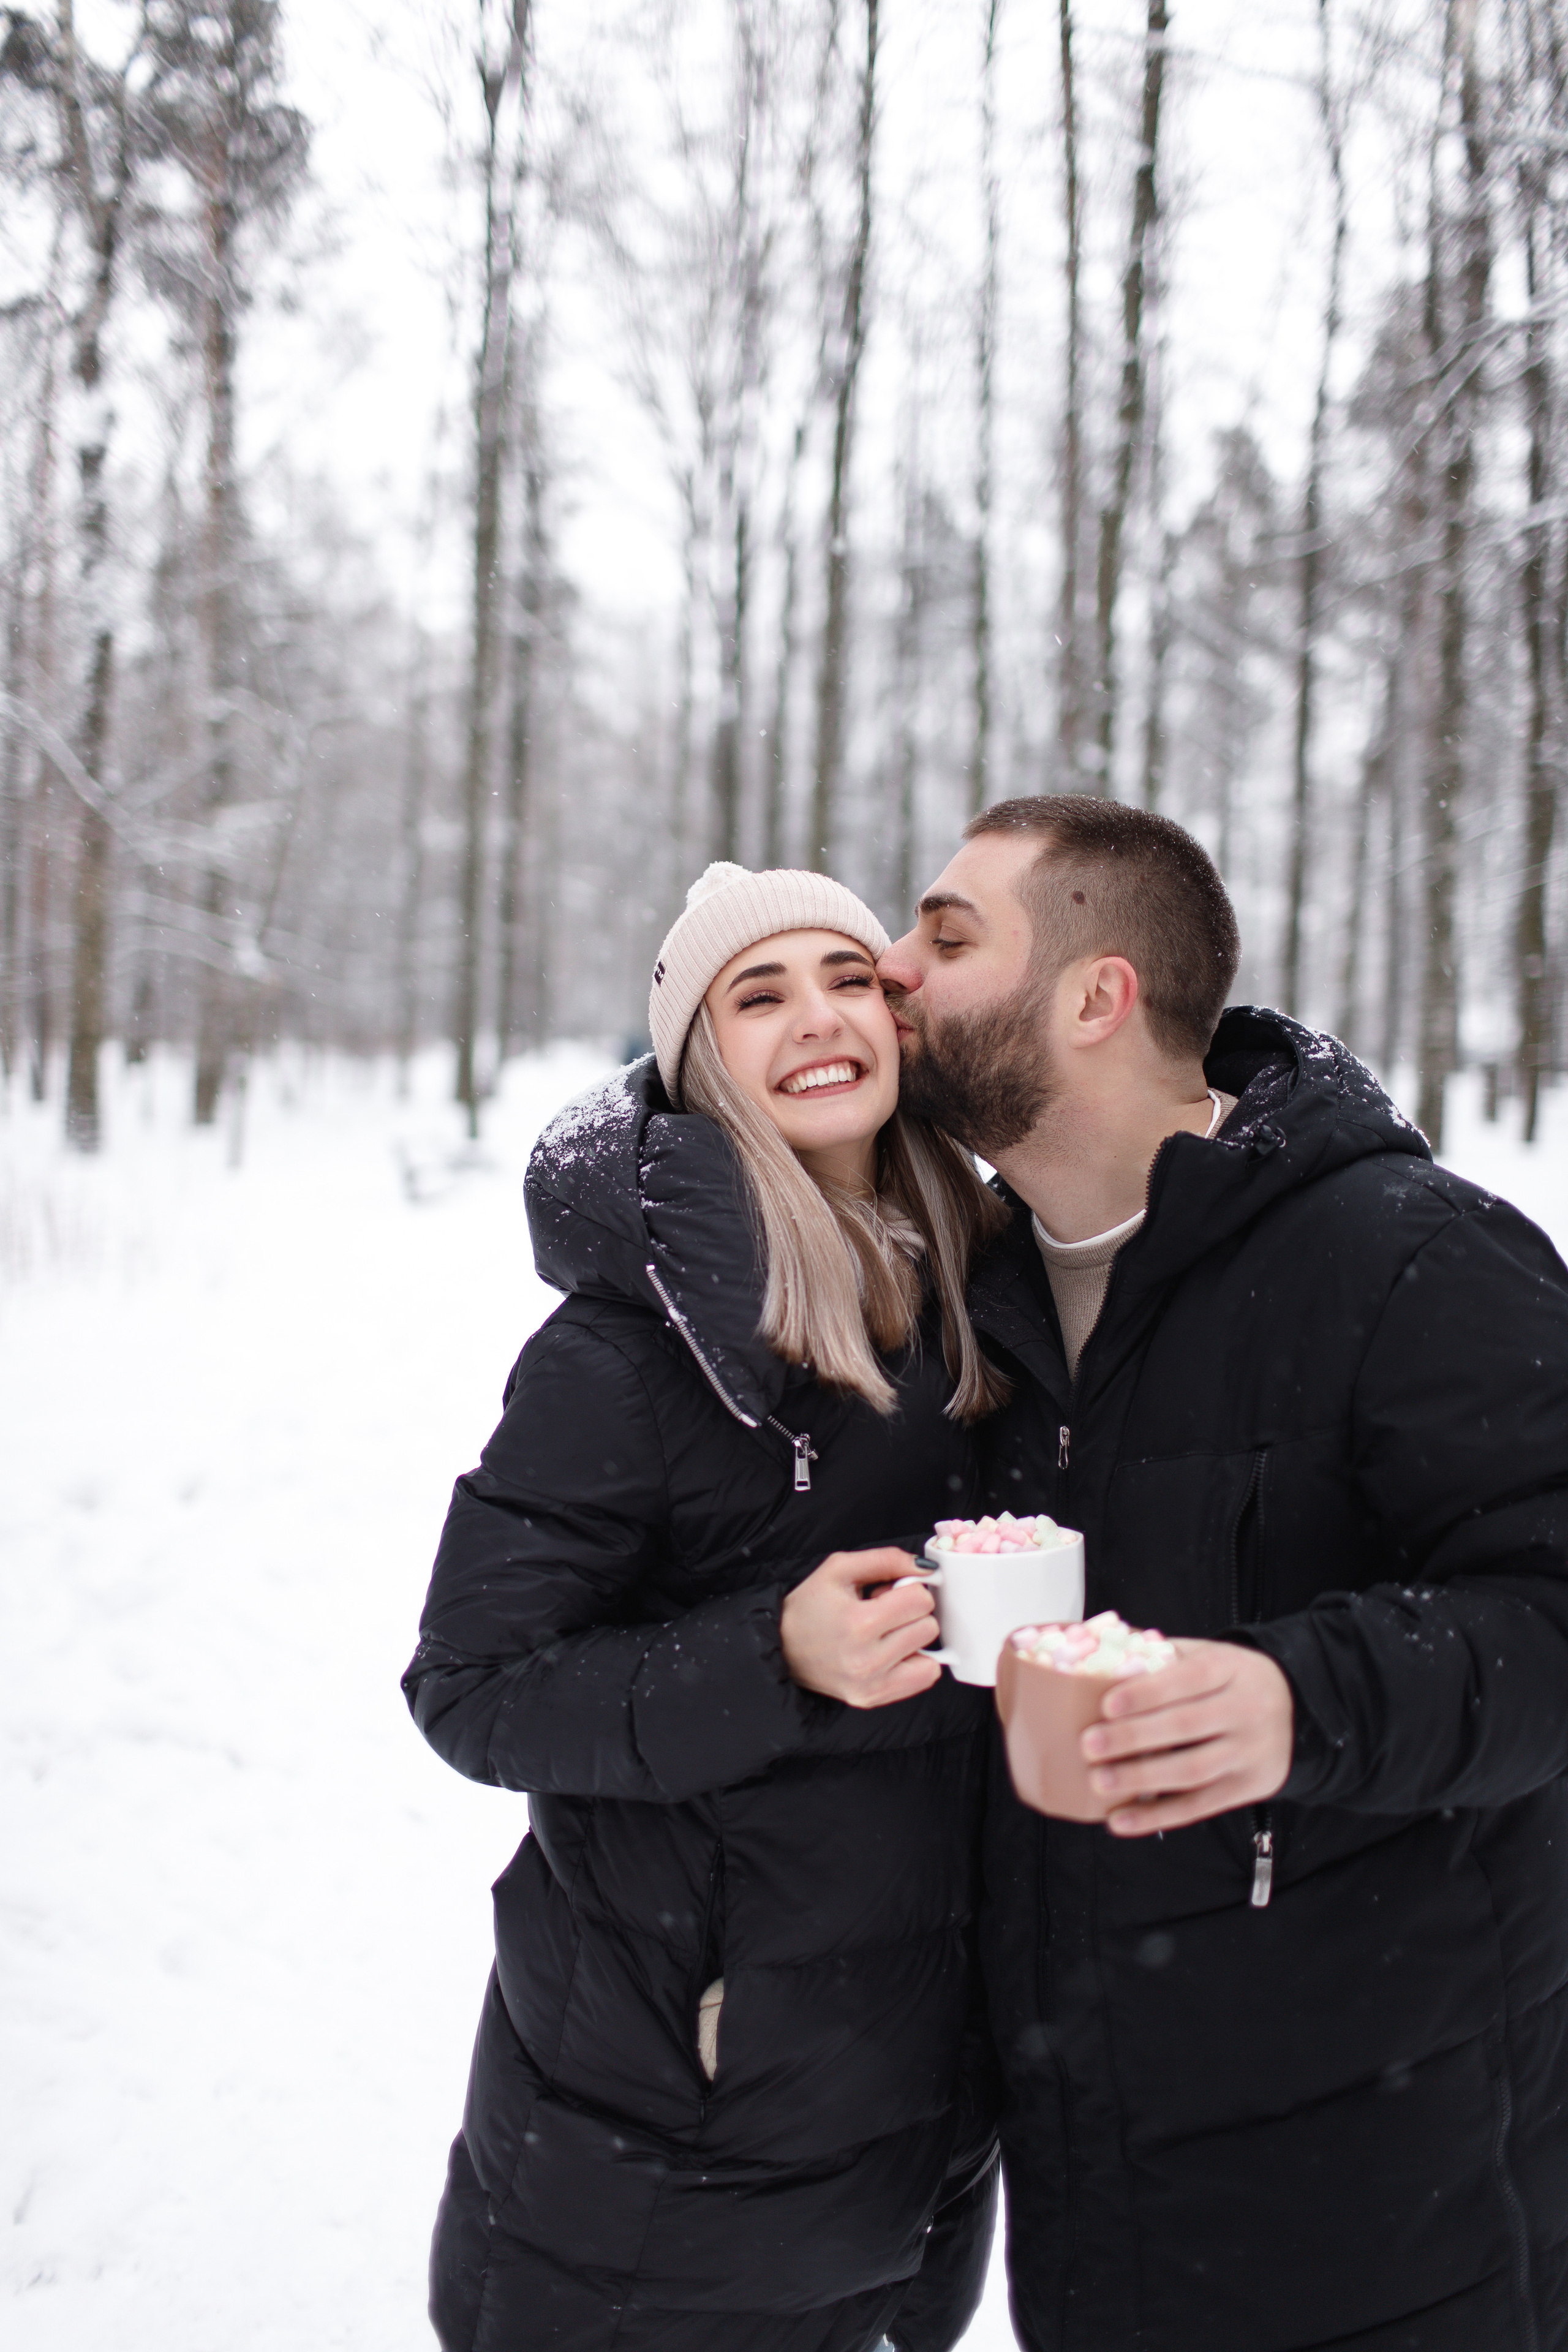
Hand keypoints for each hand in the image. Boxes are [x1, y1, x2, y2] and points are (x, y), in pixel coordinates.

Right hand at [781, 1548, 940, 1708]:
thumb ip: (885, 1559)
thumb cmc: (809, 1607)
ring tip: (884, 1634)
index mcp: (858, 1622)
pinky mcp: (873, 1699)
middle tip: (883, 1613)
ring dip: (913, 1639)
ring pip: (931, 1654)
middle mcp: (867, 1659)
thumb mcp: (838, 1569)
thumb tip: (926, 1568)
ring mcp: (871, 1684)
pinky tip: (892, 1653)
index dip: (908, 1589)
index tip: (888, 1592)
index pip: (920, 1600)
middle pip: (928, 1626)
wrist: (781, 1648)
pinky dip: (916, 1663)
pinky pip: (925, 1678)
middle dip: (911, 1613)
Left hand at [1080, 1640, 1292, 1836]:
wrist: (1297, 1709)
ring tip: (1100, 1780)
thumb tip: (1103, 1661)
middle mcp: (1246, 1710)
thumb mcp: (1209, 1654)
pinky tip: (1121, 1819)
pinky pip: (1199, 1806)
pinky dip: (1157, 1816)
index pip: (1189, 1679)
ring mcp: (1250, 1752)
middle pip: (1186, 1726)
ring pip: (1192, 1770)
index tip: (1107, 1704)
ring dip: (1141, 1779)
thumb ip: (1164, 1657)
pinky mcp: (1250, 1787)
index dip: (1147, 1693)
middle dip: (1134, 1737)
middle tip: (1090, 1744)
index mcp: (1231, 1668)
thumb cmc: (1232, 1679)